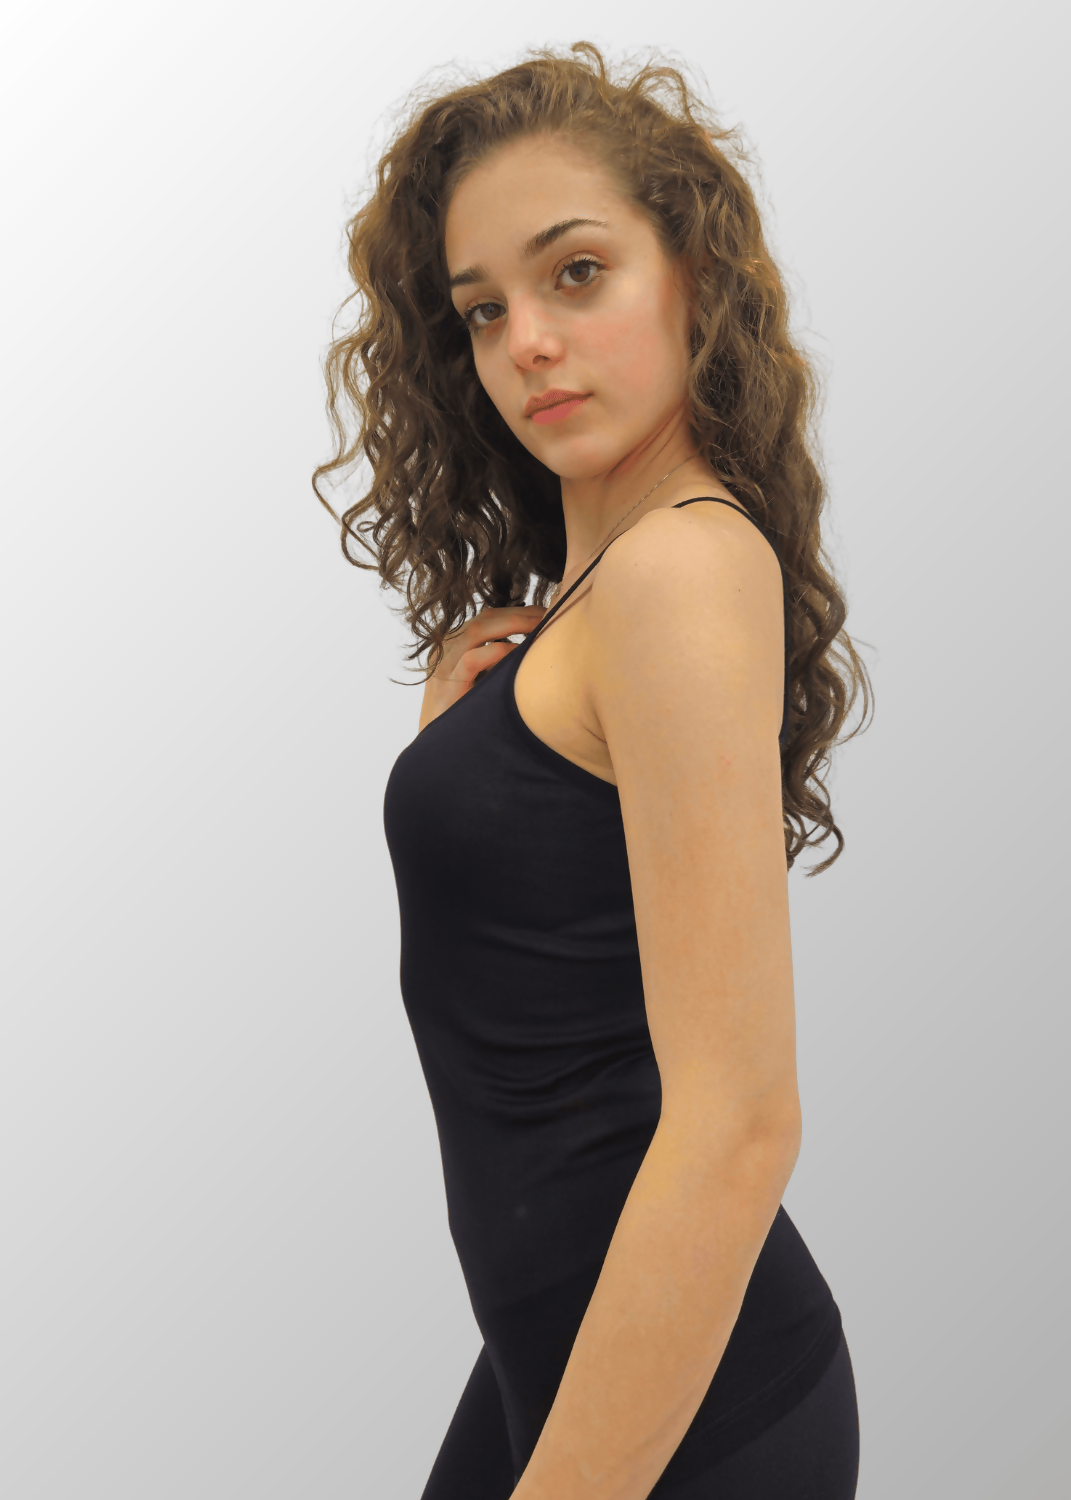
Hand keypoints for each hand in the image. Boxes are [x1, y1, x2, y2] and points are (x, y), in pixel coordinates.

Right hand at [417, 605, 546, 731]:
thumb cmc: (465, 715)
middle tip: (551, 614)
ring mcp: (444, 664)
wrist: (437, 749)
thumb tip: (535, 649)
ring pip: (479, 629)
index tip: (547, 614)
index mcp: (456, 644)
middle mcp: (447, 647)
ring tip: (540, 627)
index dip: (520, 611)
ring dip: (514, 624)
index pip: (490, 617)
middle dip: (522, 614)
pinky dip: (499, 652)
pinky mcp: (445, 684)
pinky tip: (520, 653)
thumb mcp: (483, 681)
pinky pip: (473, 659)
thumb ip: (499, 663)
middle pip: (487, 617)